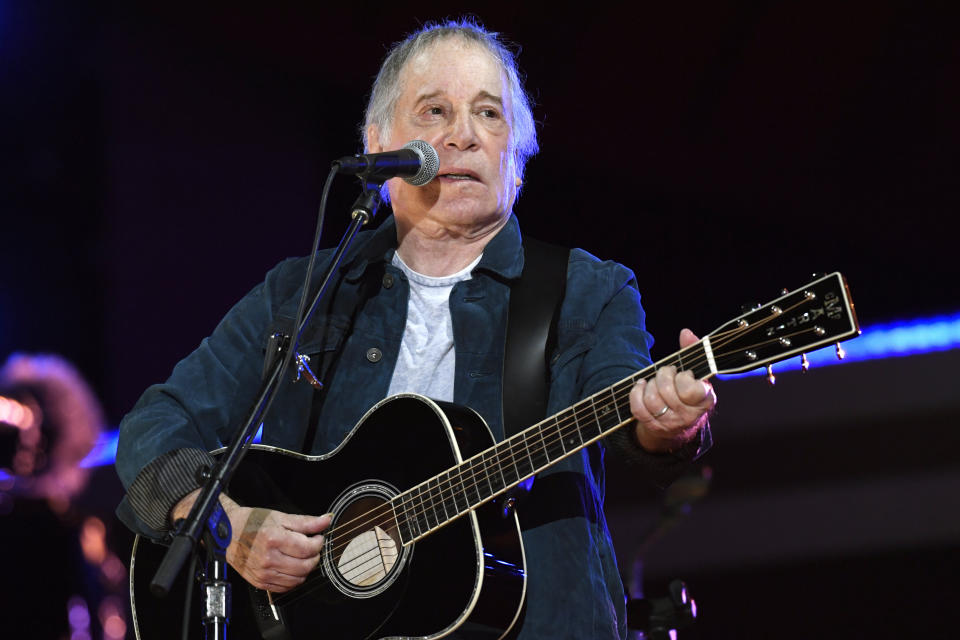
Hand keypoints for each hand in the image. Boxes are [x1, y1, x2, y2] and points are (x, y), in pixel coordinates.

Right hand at [172, 490, 331, 591]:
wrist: (228, 532)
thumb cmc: (252, 522)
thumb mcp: (280, 517)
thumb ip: (306, 522)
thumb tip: (326, 520)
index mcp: (273, 539)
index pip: (308, 548)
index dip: (318, 542)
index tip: (317, 538)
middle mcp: (268, 558)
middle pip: (305, 566)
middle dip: (314, 556)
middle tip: (311, 547)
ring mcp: (263, 573)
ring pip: (298, 579)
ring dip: (306, 568)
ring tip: (301, 556)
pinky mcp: (260, 582)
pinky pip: (285, 587)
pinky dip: (294, 579)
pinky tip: (292, 567)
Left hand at [629, 328, 716, 452]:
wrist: (680, 421)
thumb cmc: (688, 391)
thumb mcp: (695, 372)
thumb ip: (692, 351)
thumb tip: (686, 333)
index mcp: (705, 400)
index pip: (690, 390)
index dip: (683, 377)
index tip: (685, 374)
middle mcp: (689, 415)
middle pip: (666, 391)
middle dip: (663, 375)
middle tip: (667, 374)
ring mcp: (670, 423)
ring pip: (651, 400)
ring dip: (649, 385)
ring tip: (655, 381)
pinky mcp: (653, 426)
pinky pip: (638, 408)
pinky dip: (636, 393)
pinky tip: (641, 386)